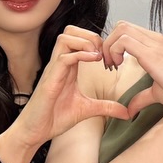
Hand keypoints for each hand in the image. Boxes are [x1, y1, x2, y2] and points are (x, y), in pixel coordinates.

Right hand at [11, 26, 129, 148]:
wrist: (34, 132)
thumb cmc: (54, 118)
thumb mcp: (87, 109)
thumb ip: (106, 107)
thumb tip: (127, 113)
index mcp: (68, 66)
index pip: (79, 38)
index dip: (97, 41)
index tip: (110, 56)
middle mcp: (60, 64)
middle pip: (70, 30)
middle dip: (91, 35)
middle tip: (105, 52)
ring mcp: (53, 70)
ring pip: (65, 37)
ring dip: (85, 42)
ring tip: (99, 56)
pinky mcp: (50, 79)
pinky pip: (64, 57)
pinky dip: (80, 55)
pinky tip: (94, 62)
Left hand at [102, 22, 162, 117]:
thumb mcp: (157, 93)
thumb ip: (141, 98)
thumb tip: (129, 110)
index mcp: (159, 44)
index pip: (129, 30)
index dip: (115, 44)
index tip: (113, 64)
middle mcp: (157, 40)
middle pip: (122, 25)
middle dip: (109, 42)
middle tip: (109, 63)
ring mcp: (155, 44)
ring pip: (121, 29)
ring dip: (110, 46)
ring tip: (113, 65)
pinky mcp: (152, 54)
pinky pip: (123, 40)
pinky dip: (114, 50)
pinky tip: (118, 66)